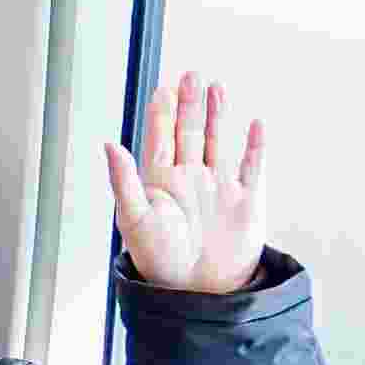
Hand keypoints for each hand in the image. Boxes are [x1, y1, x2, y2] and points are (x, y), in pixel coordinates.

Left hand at [104, 69, 269, 295]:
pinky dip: (254, 146)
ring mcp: (218, 187)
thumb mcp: (134, 218)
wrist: (198, 291)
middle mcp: (189, 178)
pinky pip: (252, 166)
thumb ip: (123, 180)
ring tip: (216, 87)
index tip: (162, 87)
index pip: (161, 137)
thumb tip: (109, 144)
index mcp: (160, 180)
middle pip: (190, 132)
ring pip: (218, 142)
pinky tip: (254, 125)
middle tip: (190, 73)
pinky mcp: (246, 200)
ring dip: (218, 115)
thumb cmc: (159, 259)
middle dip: (190, 104)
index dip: (162, 113)